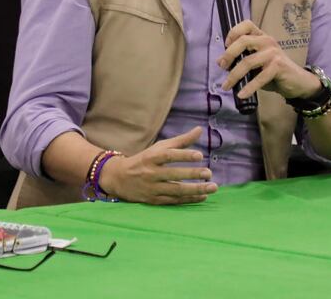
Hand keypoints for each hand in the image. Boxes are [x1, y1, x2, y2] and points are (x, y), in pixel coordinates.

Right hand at [99, 127, 217, 205]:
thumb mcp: (159, 147)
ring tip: (212, 187)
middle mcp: (151, 173)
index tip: (200, 155)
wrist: (119, 178)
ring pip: (176, 190)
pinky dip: (189, 199)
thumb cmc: (144, 159)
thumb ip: (180, 140)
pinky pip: (174, 201)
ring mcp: (152, 188)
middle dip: (192, 174)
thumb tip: (199, 129)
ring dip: (195, 190)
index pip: (169, 156)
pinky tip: (203, 196)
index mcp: (152, 157)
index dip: (184, 155)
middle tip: (209, 173)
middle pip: (173, 175)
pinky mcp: (154, 200)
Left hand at [217, 21, 320, 100]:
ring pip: (248, 61)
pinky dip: (249, 87)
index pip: (246, 25)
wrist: (298, 82)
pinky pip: (259, 77)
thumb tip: (222, 64)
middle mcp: (267, 41)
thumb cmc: (275, 72)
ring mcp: (273, 53)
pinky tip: (242, 94)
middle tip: (221, 66)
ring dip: (234, 75)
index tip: (225, 45)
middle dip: (228, 54)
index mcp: (262, 37)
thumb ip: (243, 60)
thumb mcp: (258, 63)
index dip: (233, 33)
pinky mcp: (278, 66)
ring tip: (226, 86)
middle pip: (243, 41)